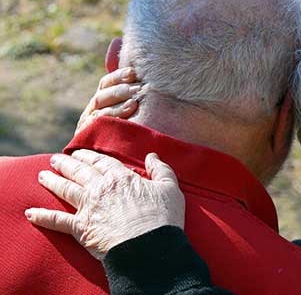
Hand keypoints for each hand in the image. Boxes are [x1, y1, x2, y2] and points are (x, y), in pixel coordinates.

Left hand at [26, 150, 184, 260]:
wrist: (149, 246)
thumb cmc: (162, 218)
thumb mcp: (170, 189)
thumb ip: (161, 170)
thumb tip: (152, 155)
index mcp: (121, 178)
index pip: (101, 162)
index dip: (90, 156)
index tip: (80, 152)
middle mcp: (101, 188)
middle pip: (80, 172)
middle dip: (67, 164)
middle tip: (56, 159)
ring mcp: (88, 207)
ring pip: (65, 189)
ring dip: (52, 181)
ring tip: (42, 175)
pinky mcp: (80, 228)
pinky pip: (57, 220)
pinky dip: (43, 216)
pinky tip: (31, 212)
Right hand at [75, 67, 140, 134]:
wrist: (111, 161)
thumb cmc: (130, 136)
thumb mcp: (131, 117)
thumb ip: (133, 100)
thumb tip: (144, 81)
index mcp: (101, 101)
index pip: (106, 83)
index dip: (118, 76)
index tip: (133, 72)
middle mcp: (92, 110)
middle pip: (103, 95)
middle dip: (121, 90)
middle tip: (138, 89)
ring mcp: (88, 123)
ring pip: (100, 109)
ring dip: (117, 105)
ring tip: (134, 104)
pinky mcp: (85, 136)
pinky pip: (97, 125)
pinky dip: (111, 119)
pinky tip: (125, 118)